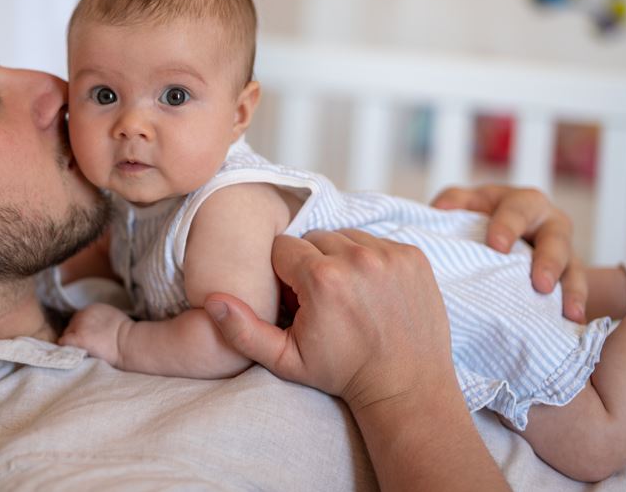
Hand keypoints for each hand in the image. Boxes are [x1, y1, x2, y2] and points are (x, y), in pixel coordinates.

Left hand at [58, 303, 130, 366]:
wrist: (129, 343)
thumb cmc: (127, 336)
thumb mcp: (112, 319)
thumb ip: (99, 321)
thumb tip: (94, 330)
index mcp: (92, 308)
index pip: (78, 320)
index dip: (81, 331)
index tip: (88, 340)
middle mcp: (83, 314)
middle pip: (71, 327)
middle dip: (75, 336)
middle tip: (86, 348)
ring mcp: (79, 326)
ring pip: (66, 335)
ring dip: (72, 343)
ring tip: (82, 352)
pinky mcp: (78, 338)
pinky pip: (63, 343)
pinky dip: (65, 348)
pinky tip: (73, 354)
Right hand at [205, 230, 453, 411]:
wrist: (406, 387)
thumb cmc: (342, 374)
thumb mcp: (285, 360)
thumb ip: (242, 329)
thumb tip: (212, 300)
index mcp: (322, 278)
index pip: (283, 248)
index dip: (285, 276)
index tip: (300, 302)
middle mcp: (357, 258)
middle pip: (313, 238)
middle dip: (311, 264)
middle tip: (323, 301)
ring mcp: (389, 255)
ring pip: (344, 236)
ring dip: (340, 258)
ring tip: (347, 295)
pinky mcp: (413, 256)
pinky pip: (376, 241)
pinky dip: (370, 260)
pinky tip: (372, 292)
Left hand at [431, 184, 585, 321]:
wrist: (499, 237)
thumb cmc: (479, 216)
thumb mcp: (465, 204)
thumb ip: (453, 203)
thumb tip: (441, 210)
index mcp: (521, 203)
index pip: (517, 210)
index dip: (507, 226)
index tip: (496, 246)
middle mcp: (548, 224)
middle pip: (556, 238)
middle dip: (549, 261)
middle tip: (541, 284)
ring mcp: (563, 251)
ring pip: (574, 267)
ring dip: (571, 289)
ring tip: (568, 311)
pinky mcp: (569, 276)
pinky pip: (577, 290)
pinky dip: (576, 305)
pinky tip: (574, 323)